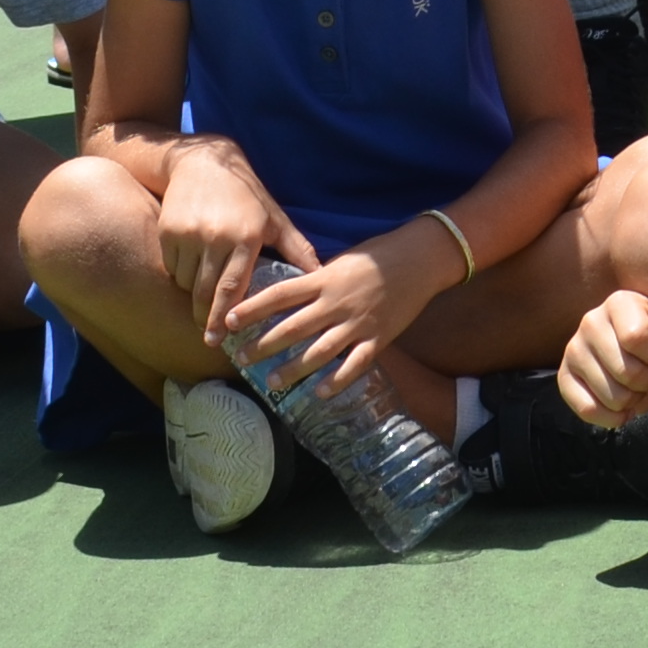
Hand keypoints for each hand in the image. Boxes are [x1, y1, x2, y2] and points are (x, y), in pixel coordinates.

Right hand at [155, 140, 315, 341]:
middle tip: (209, 336)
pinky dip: (180, 272)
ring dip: (194, 292)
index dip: (225, 317)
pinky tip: (192, 264)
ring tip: (205, 292)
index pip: (233, 288)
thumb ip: (296, 248)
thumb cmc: (246, 193)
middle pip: (205, 292)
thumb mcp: (274, 217)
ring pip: (186, 282)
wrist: (204, 161)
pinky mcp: (167, 231)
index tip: (221, 339)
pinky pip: (171, 266)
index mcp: (246, 236)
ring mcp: (188, 234)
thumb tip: (320, 274)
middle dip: (206, 318)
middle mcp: (215, 237)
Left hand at [215, 239, 406, 403]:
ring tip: (272, 382)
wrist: (420, 258)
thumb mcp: (340, 261)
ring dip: (293, 368)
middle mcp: (336, 303)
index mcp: (324, 280)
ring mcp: (357, 323)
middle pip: (292, 328)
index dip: (252, 308)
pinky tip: (319, 392)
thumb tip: (288, 297)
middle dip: (263, 345)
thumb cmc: (377, 255)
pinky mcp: (378, 338)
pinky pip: (354, 364)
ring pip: (319, 351)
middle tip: (240, 359)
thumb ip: (316, 281)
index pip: (279, 295)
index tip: (228, 320)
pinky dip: (336, 380)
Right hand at [559, 286, 647, 429]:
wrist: (642, 364)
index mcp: (619, 302)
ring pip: (611, 395)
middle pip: (626, 372)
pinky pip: (587, 409)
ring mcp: (573, 349)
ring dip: (633, 403)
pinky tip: (621, 408)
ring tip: (636, 389)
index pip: (637, 339)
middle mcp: (590, 320)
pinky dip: (611, 418)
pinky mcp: (564, 376)